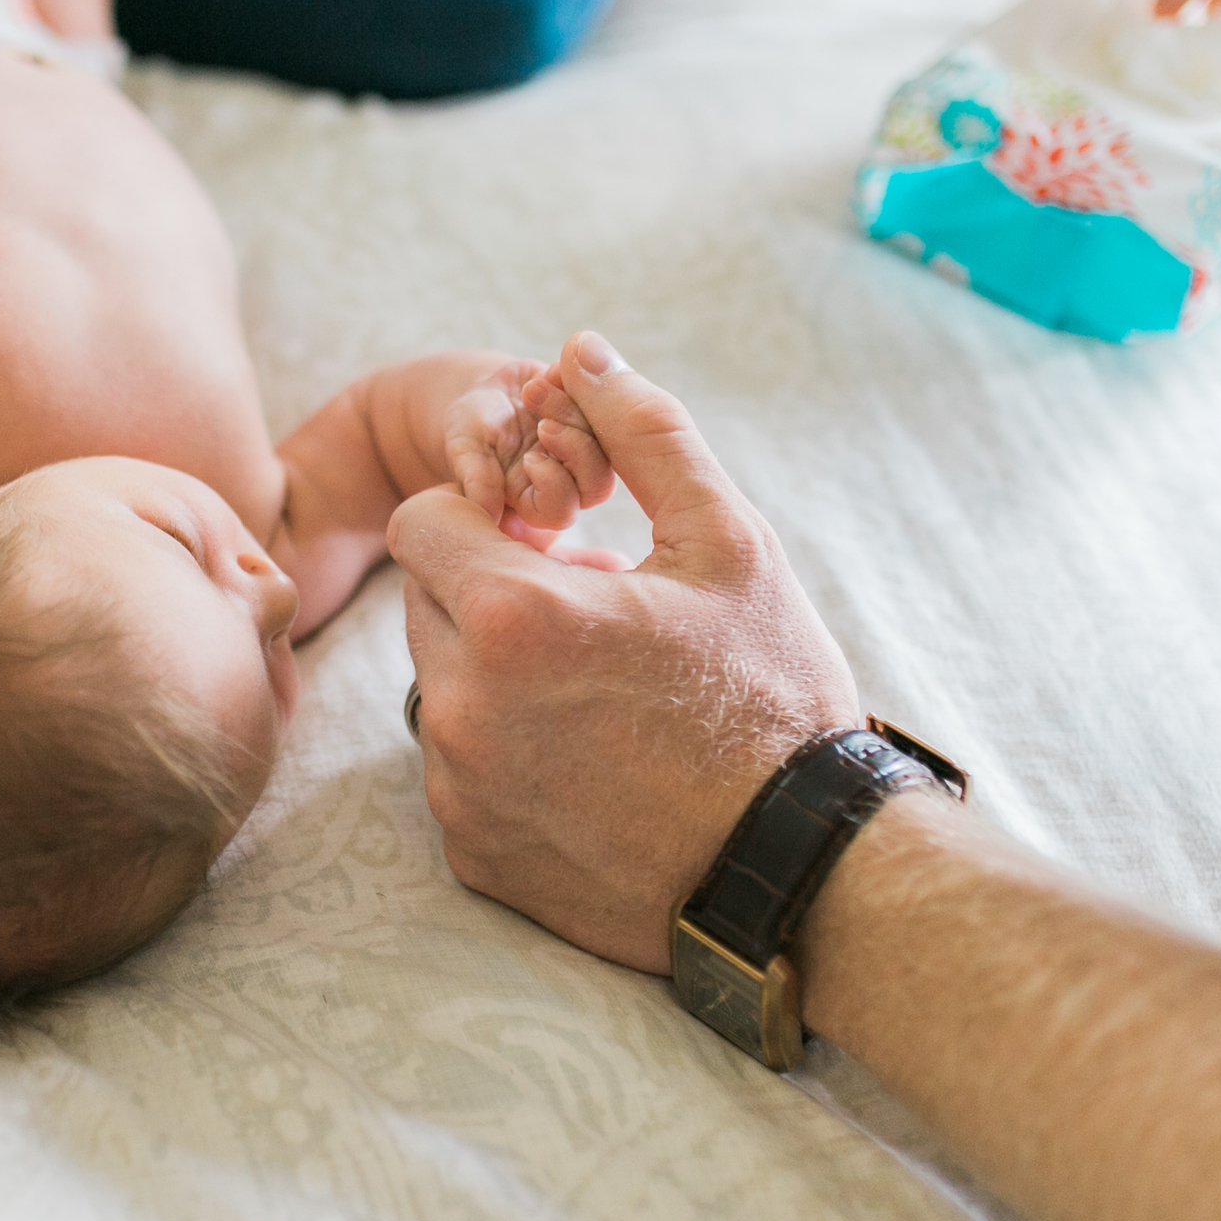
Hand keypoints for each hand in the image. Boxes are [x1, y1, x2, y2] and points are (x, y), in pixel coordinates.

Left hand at [389, 332, 861, 972]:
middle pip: (427, 606)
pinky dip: (507, 758)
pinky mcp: (473, 855)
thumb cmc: (771, 698)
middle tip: (599, 621)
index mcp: (509, 615)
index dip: (485, 521)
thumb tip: (584, 349)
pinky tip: (595, 767)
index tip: (557, 549)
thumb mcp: (729, 544)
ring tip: (603, 695)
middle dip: (493, 596)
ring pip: (440, 690)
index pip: (421, 522)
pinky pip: (459, 775)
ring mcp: (460, 790)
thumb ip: (645, 433)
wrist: (799, 871)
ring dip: (497, 676)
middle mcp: (460, 706)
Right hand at [441, 359, 614, 543]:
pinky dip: (580, 383)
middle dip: (574, 448)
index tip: (530, 458)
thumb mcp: (465, 449)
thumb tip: (487, 514)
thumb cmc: (471, 429)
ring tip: (535, 388)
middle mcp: (569, 479)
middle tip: (543, 421)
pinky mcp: (598, 415)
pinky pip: (611, 400)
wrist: (487, 392)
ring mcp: (588, 447)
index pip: (560, 511)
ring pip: (608, 442)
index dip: (553, 486)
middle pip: (596, 482)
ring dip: (573, 411)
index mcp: (534, 499)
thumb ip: (477, 479)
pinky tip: (550, 374)